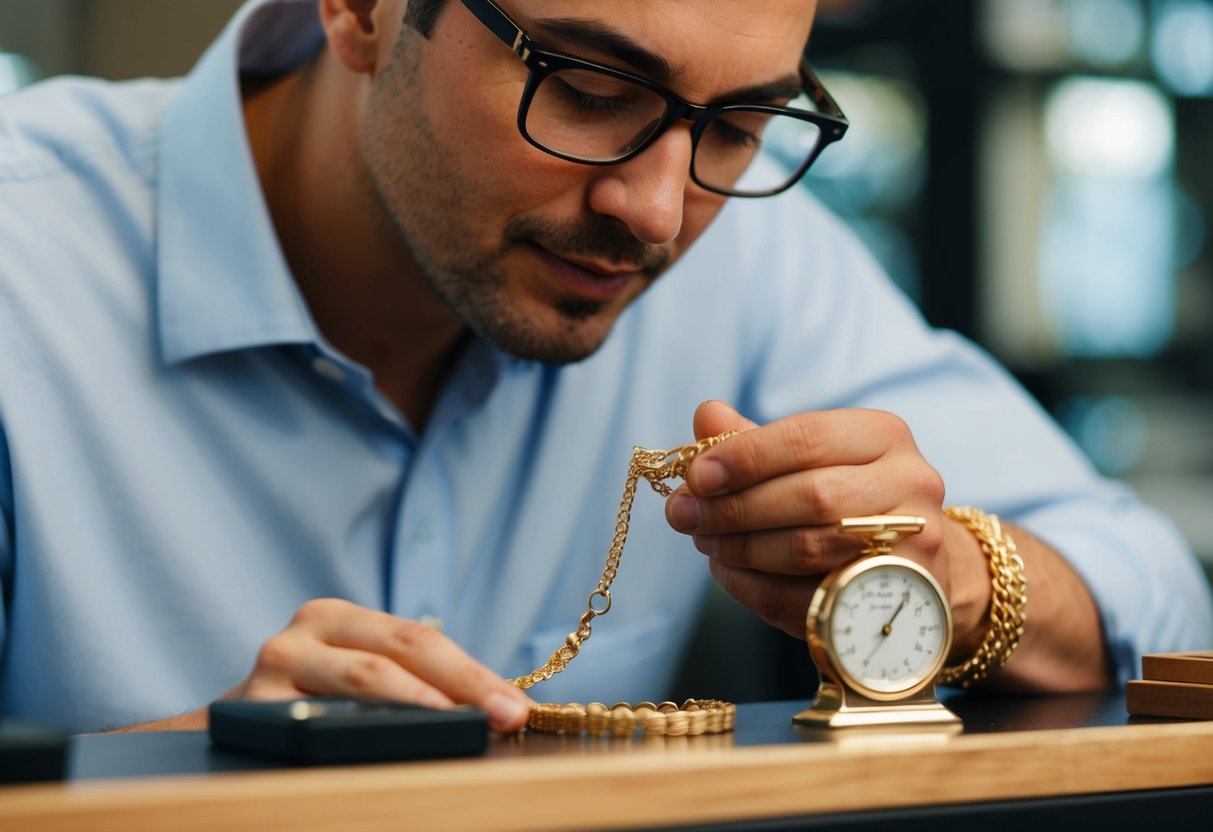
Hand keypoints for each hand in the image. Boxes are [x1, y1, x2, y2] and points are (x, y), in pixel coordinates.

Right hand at [219, 598, 532, 732]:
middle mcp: (305, 631)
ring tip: (462, 725)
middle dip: (463, 685)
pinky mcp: (251, 710)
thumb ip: (409, 685)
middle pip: (399, 651)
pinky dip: (363, 736)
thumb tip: (496, 713)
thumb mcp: (351, 680)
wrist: (223, 735)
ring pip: (362, 680)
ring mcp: (274, 667)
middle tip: (507, 717)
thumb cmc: (307, 706)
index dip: (475, 673)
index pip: (421, 640)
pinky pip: (319, 722)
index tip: (519, 708)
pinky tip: (392, 752)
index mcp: (339, 617)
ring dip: (420, 706)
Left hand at [665, 400, 970, 640]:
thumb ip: (756, 439)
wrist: (916, 566)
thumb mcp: (809, 459)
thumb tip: (706, 415)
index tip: (695, 476)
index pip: (806, 437)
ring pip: (808, 549)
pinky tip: (728, 572)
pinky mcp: (896, 599)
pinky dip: (754, 587)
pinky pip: (808, 597)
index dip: (744, 456)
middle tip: (683, 515)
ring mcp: (912, 545)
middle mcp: (911, 484)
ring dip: (740, 547)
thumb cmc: (848, 500)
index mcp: (883, 436)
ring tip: (703, 540)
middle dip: (734, 508)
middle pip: (810, 496)